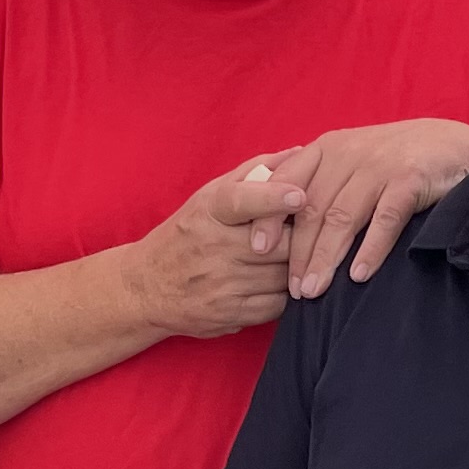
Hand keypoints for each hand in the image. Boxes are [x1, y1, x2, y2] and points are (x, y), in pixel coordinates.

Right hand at [131, 161, 308, 339]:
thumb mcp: (210, 196)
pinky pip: (277, 305)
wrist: (147, 287)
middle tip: (321, 230)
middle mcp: (213, 248)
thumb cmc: (188, 233)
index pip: (241, 201)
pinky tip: (293, 283)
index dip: (273, 197)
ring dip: (302, 266)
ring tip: (311, 256)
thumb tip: (300, 154)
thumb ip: (255, 172)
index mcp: (209, 211)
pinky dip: (291, 294)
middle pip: (278, 243)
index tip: (301, 195)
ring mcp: (221, 284)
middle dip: (304, 237)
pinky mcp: (229, 315)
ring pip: (283, 275)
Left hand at [255, 118, 468, 297]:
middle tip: (293, 290)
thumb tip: (282, 229)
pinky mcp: (410, 179)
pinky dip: (371, 249)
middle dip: (298, 253)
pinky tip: (359, 276)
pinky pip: (385, 218)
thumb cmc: (397, 162)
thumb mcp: (353, 162)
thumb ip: (321, 184)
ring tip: (314, 291)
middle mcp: (348, 153)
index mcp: (327, 148)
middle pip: (312, 208)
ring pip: (342, 216)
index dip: (269, 217)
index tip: (255, 250)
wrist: (456, 147)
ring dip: (326, 257)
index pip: (286, 184)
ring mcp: (379, 165)